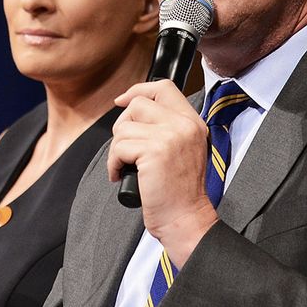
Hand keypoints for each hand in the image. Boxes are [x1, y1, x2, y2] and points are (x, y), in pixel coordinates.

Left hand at [109, 80, 217, 266]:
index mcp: (192, 122)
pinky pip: (119, 147)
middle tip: (126, 150)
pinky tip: (121, 175)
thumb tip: (132, 108)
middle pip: (138, 104)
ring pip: (124, 127)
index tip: (122, 101)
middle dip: (123, 125)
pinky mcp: (153, 152)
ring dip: (117, 149)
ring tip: (126, 167)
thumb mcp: (184, 150)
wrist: (185, 219)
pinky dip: (113, 163)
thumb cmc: (179, 192)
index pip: (164, 88)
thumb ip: (168, 127)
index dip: (138, 90)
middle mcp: (183, 125)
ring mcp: (169, 136)